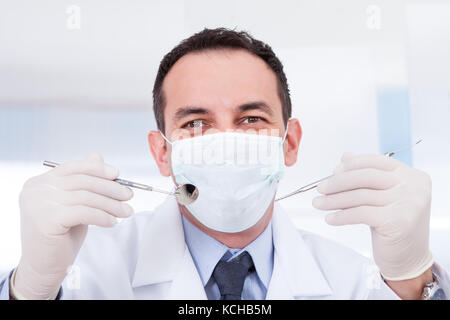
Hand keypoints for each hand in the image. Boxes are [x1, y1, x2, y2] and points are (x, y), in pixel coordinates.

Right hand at [13, 153, 133, 298]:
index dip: (97, 169)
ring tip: (126, 212)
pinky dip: (103, 216)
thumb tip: (98, 156)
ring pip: (86, 197)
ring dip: (111, 204)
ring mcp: (39, 204)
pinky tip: (112, 222)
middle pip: (82, 181)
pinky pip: (84, 212)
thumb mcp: (74, 204)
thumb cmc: (60, 236)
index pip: (73, 167)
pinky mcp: (47, 220)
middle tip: (129, 196)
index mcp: (40, 183)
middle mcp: (36, 190)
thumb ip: (83, 181)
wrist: (44, 267)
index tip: (117, 174)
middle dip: (110, 188)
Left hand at [312, 152, 433, 280]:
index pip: (376, 161)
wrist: (408, 259)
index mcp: (411, 175)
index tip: (333, 171)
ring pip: (360, 196)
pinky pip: (360, 213)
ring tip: (318, 204)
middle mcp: (413, 186)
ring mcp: (408, 203)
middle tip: (320, 188)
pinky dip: (341, 216)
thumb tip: (345, 157)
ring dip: (334, 200)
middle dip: (338, 182)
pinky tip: (330, 219)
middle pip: (366, 177)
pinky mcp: (397, 220)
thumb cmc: (392, 225)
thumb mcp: (382, 196)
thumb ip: (368, 175)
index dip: (352, 165)